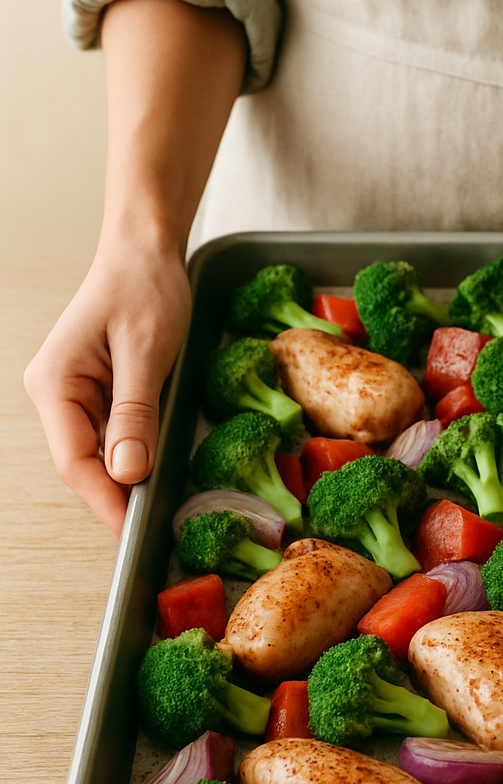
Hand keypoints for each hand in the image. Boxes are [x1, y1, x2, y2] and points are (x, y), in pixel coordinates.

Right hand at [24, 234, 191, 535]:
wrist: (148, 251)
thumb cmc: (144, 289)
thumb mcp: (146, 353)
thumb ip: (135, 413)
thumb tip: (127, 472)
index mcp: (55, 384)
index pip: (75, 462)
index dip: (106, 501)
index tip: (136, 531)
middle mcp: (57, 393)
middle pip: (85, 464)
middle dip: (119, 495)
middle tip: (160, 525)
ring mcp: (77, 393)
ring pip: (102, 453)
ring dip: (130, 476)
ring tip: (165, 501)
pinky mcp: (101, 391)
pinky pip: (116, 434)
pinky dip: (138, 452)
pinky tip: (160, 465)